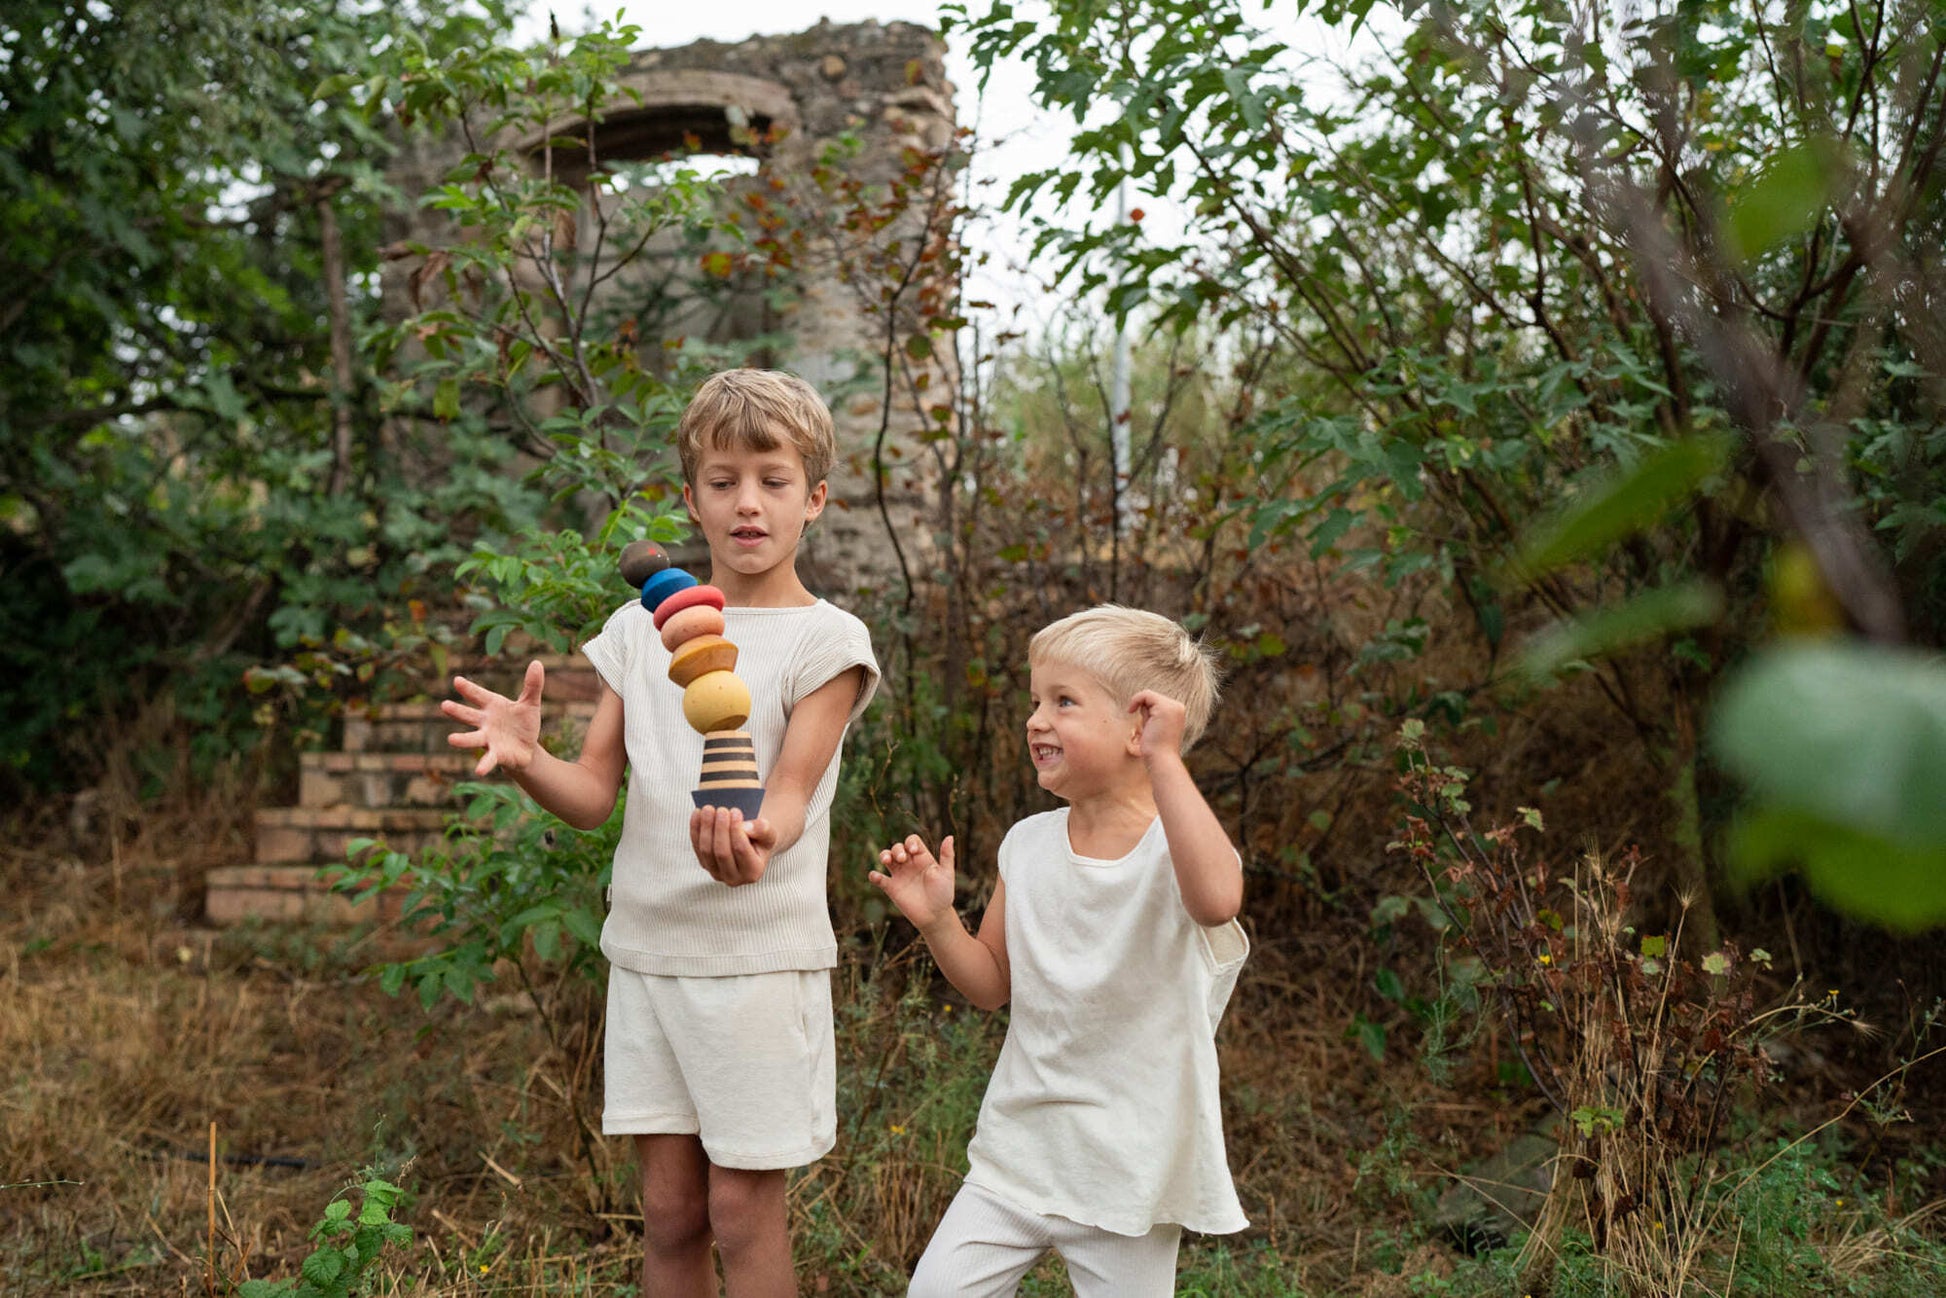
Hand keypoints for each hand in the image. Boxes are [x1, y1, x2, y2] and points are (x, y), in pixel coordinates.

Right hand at [444, 660, 544, 775]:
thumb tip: (537, 662)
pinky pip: (488, 759)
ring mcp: (488, 739)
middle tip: (444, 705)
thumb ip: (532, 685)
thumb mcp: (530, 703)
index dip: (468, 689)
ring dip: (463, 739)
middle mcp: (485, 722)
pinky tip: (478, 770)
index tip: (457, 681)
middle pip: (469, 715)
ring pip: (473, 738)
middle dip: (457, 711)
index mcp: (492, 706)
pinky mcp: (496, 755)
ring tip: (451, 739)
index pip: (478, 695)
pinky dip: (484, 764)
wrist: (527, 749)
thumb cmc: (523, 723)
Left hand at [690, 806, 777, 886]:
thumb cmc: (760, 838)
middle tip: (722, 809)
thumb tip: (745, 827)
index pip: (741, 850)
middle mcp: (734, 878)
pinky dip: (695, 829)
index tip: (735, 810)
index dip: (736, 829)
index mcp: (753, 872)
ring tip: (709, 808)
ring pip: (706, 850)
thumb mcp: (768, 833)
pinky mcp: (704, 864)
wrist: (751, 844)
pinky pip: (696, 847)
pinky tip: (698, 813)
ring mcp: (716, 873)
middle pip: (722, 852)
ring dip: (706, 827)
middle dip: (720, 828)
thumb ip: (762, 829)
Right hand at [868, 834, 956, 931]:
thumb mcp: (947, 873)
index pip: (912, 841)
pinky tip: (876, 876)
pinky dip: (874, 876)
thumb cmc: (943, 894)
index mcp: (922, 858)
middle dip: (897, 849)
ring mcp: (899, 875)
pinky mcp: (892, 888)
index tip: (913, 851)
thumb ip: (947, 856)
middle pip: (897, 847)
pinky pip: (879, 879)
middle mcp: (909, 864)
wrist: (935, 916)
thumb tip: (950, 837)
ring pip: (886, 858)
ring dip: (884, 855)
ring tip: (886, 860)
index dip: (910, 842)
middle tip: (902, 859)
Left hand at [1128, 689, 1187, 764]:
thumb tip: (1142, 705)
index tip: (1145, 726)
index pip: (1157, 702)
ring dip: (1142, 712)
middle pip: (1152, 698)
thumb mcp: (1155, 728)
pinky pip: (1146, 694)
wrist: (1162, 760)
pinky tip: (1131, 711)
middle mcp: (1178, 708)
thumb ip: (1152, 716)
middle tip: (1148, 730)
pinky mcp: (1165, 708)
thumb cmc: (1156, 749)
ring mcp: (1173, 707)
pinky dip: (1136, 700)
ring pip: (1149, 695)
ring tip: (1148, 728)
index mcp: (1178, 713)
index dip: (1146, 712)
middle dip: (1144, 712)